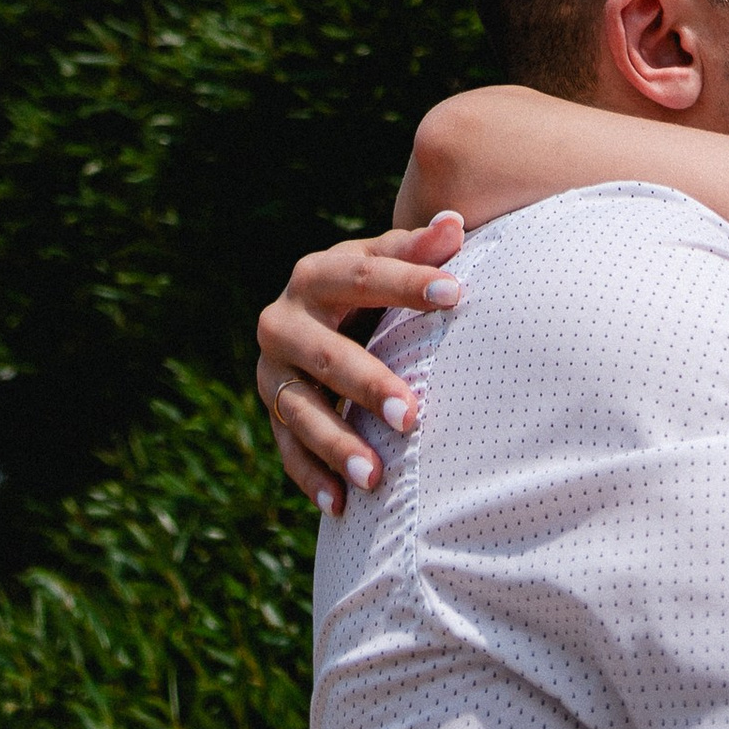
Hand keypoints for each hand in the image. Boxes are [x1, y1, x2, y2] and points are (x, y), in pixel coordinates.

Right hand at [254, 213, 466, 515]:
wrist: (316, 318)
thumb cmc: (368, 289)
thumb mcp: (384, 263)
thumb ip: (418, 249)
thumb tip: (454, 222)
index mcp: (316, 274)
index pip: (364, 276)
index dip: (409, 283)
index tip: (457, 295)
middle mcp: (283, 320)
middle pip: (326, 354)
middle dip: (368, 384)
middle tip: (413, 414)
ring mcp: (272, 369)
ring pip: (300, 410)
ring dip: (336, 443)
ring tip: (375, 476)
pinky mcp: (271, 409)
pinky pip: (287, 448)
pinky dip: (311, 478)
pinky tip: (340, 507)